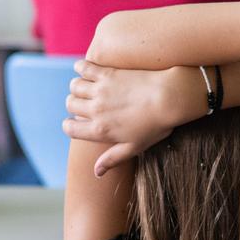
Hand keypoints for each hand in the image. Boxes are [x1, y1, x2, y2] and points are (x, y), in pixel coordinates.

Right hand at [63, 61, 189, 176]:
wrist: (169, 98)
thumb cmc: (155, 125)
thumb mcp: (134, 148)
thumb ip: (112, 159)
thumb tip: (96, 173)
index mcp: (100, 130)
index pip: (70, 129)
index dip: (70, 126)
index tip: (76, 123)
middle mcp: (96, 110)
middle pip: (70, 104)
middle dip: (74, 105)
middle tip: (85, 104)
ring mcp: (100, 90)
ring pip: (74, 86)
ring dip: (77, 87)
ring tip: (86, 88)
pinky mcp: (108, 73)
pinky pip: (84, 67)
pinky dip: (80, 67)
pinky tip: (84, 69)